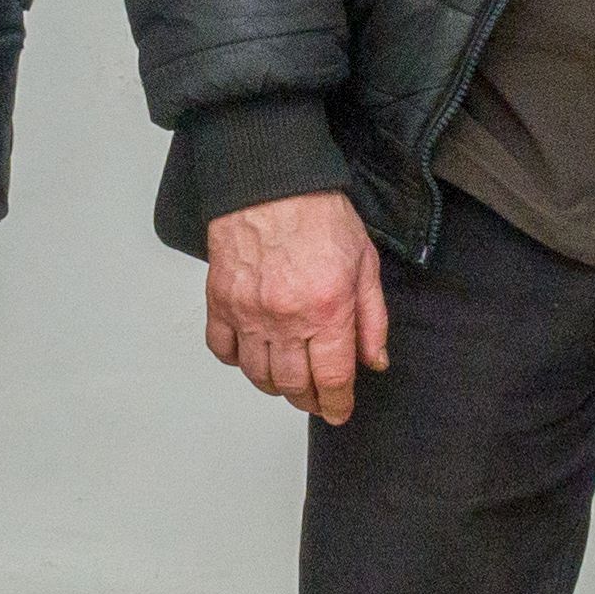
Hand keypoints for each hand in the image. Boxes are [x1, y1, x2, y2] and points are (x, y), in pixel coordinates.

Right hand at [205, 188, 388, 424]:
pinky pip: (222, 349)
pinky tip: (252, 354)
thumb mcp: (365, 264)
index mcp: (327, 310)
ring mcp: (248, 312)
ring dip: (275, 385)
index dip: (336, 404)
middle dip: (308, 399)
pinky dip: (237, 360)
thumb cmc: (319, 214)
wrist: (271, 181)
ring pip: (257, 374)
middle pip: (293, 384)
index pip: (331, 379)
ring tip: (287, 379)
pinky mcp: (220, 300)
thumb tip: (374, 361)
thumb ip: (372, 319)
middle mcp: (285, 318)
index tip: (338, 412)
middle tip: (316, 397)